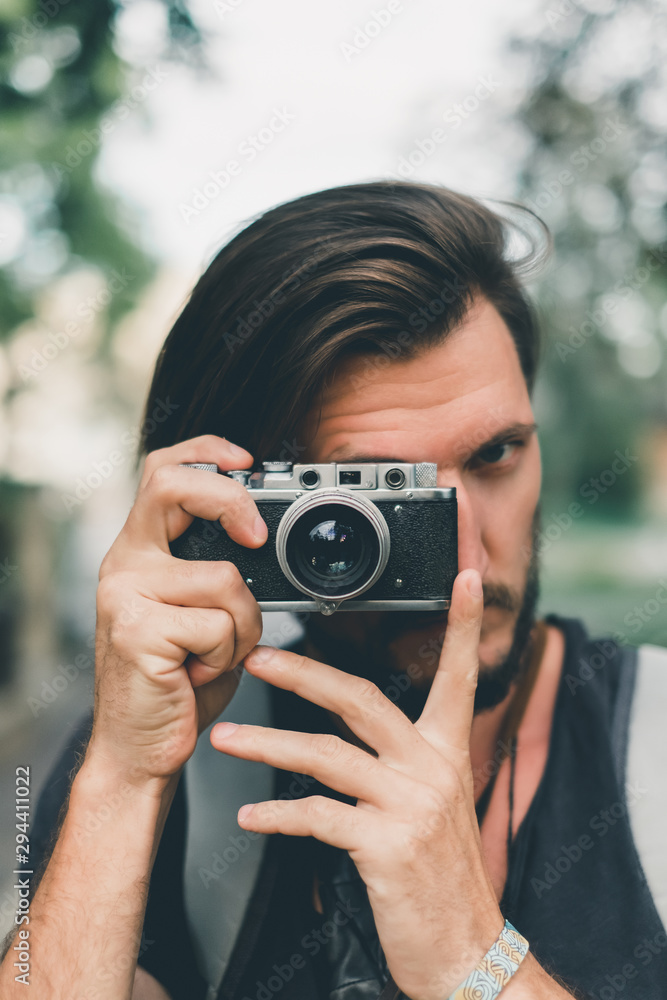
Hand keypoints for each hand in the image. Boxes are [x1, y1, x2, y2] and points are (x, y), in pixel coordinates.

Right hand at [91, 435, 264, 786]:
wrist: (142, 748)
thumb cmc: (178, 680)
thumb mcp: (200, 611)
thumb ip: (217, 569)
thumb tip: (265, 535)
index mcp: (141, 551)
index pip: (162, 471)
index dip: (205, 453)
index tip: (246, 461)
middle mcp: (125, 564)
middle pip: (173, 487)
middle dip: (230, 501)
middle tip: (258, 537)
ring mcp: (125, 594)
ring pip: (225, 578)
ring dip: (243, 625)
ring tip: (214, 653)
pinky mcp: (136, 630)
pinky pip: (219, 626)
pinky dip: (228, 655)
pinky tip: (198, 672)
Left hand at [210, 568, 503, 999]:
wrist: (467, 952)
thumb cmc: (441, 877)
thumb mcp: (436, 806)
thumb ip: (403, 762)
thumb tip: (358, 732)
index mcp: (446, 752)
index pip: (456, 675)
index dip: (461, 625)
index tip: (463, 578)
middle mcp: (433, 768)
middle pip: (362, 698)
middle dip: (305, 672)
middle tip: (259, 655)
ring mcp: (411, 805)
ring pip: (326, 754)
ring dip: (268, 743)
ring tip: (226, 737)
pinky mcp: (386, 847)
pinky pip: (317, 816)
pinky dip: (277, 813)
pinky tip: (251, 816)